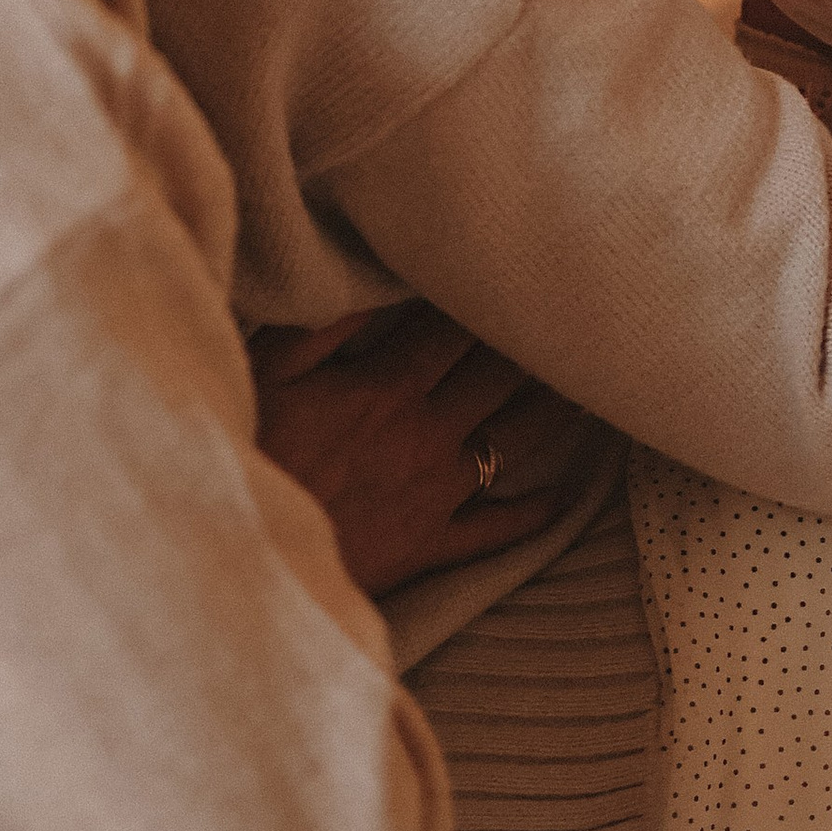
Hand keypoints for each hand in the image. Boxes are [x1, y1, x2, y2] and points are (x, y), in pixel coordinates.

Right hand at [251, 306, 601, 600]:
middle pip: (498, 375)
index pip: (453, 327)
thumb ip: (325, 325)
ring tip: (587, 383)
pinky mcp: (432, 545)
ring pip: (514, 442)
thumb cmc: (246, 456)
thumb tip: (376, 280)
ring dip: (552, 410)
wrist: (243, 560)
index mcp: (387, 385)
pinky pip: (497, 528)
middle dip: (532, 341)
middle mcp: (426, 433)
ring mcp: (436, 493)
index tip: (513, 270)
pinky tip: (563, 495)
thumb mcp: (266, 374)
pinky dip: (534, 511)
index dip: (483, 295)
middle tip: (571, 315)